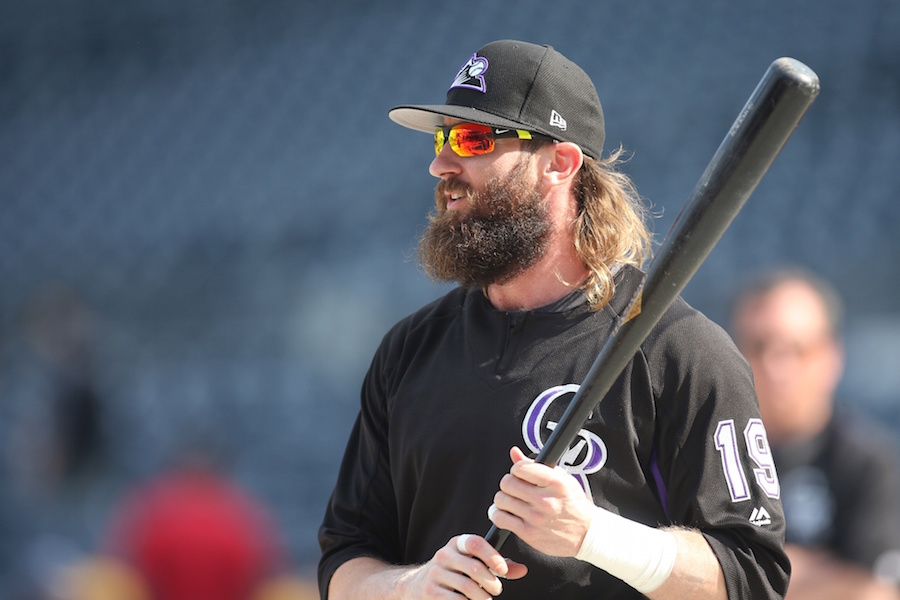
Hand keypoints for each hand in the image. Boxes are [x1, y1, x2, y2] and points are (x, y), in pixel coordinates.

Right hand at [399, 534, 526, 598]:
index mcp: (457, 544)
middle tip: (497, 590)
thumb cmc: (454, 573)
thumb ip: (496, 565)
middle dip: (491, 582)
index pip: (475, 543)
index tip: (503, 571)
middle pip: (474, 568)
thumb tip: (522, 570)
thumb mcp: (471, 563)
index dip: (492, 556)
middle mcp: (444, 555)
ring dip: (482, 598)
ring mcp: (436, 573)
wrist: (417, 586)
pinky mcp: (431, 591)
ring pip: (467, 587)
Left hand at [489, 446, 594, 556]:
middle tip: (515, 488)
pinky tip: (507, 513)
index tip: (520, 473)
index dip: (517, 469)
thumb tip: (514, 452)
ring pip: (501, 500)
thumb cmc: (572, 503)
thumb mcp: (561, 479)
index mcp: (556, 483)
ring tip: (512, 501)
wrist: (585, 533)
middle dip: (509, 483)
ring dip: (503, 499)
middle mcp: (545, 500)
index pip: (521, 468)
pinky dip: (498, 514)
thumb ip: (535, 465)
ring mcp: (536, 518)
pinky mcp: (529, 533)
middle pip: (507, 483)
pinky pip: (500, 519)